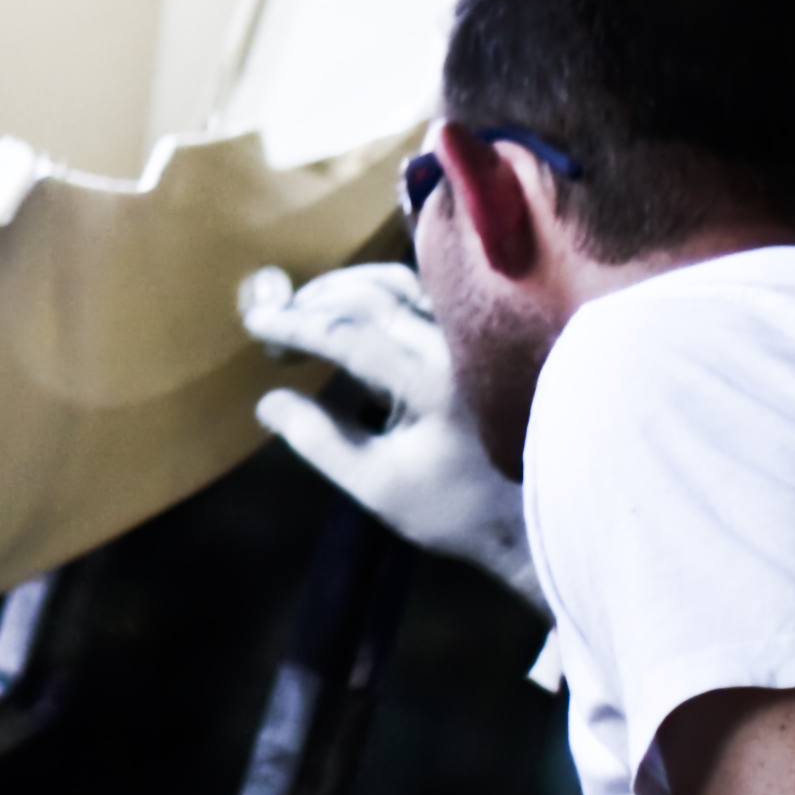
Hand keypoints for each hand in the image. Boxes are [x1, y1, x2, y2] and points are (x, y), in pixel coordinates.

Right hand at [241, 262, 540, 604]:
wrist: (536, 511)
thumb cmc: (456, 508)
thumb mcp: (377, 488)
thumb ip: (320, 441)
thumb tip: (270, 402)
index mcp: (430, 386)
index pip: (348, 336)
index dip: (296, 325)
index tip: (257, 321)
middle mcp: (455, 347)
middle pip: (371, 298)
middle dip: (315, 302)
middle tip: (277, 316)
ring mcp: (474, 335)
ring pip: (401, 284)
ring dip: (347, 286)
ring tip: (311, 304)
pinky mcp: (484, 333)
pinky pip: (427, 289)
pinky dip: (384, 287)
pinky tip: (359, 302)